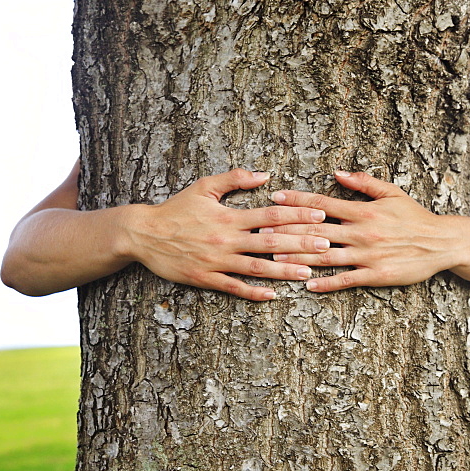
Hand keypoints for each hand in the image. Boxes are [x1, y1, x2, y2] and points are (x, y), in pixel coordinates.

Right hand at [127, 169, 330, 299]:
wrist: (142, 234)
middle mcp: (227, 240)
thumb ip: (235, 180)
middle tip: (327, 246)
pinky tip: (273, 295)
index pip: (271, 215)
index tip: (320, 215)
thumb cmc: (176, 209)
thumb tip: (265, 175)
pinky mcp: (205, 278)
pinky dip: (253, 292)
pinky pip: (233, 287)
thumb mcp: (204, 187)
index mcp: (230, 216)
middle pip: (271, 243)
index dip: (298, 214)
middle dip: (301, 244)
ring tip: (308, 273)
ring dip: (285, 271)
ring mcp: (217, 261)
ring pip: (258, 268)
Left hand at [267, 171, 467, 291]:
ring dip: (298, 258)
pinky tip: (308, 284)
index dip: (297, 201)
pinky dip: (326, 282)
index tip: (276, 198)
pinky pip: (346, 280)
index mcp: (363, 211)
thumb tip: (337, 173)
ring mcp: (368, 255)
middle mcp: (362, 233)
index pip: (323, 204)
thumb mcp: (392, 193)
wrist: (442, 242)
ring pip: (326, 256)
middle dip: (287, 231)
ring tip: (275, 259)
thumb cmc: (415, 217)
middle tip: (261, 232)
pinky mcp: (376, 275)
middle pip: (317, 232)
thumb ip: (363, 183)